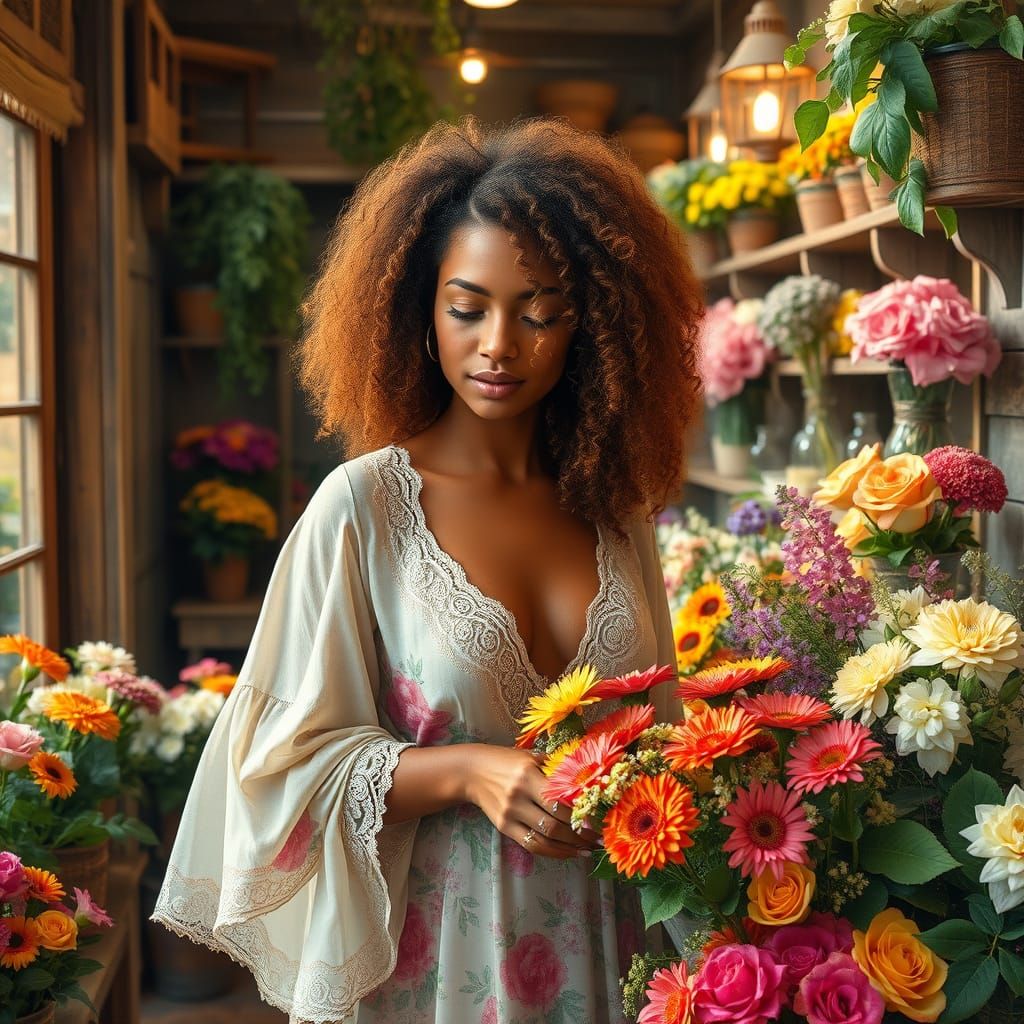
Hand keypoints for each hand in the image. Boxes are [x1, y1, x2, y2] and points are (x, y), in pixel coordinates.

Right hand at [461, 744, 600, 859]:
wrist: (472, 771)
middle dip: (580, 834)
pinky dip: (552, 852)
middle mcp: (518, 795)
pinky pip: (531, 845)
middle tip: (599, 839)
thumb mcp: (530, 756)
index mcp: (528, 773)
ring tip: (587, 849)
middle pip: (554, 823)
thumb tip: (586, 780)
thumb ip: (555, 768)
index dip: (581, 814)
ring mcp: (510, 813)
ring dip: (570, 847)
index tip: (599, 821)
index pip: (559, 799)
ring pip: (545, 838)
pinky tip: (568, 852)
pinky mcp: (503, 827)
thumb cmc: (507, 760)